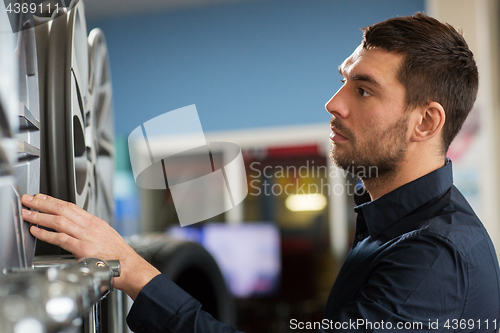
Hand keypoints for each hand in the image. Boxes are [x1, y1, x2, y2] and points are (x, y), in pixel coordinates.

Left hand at [21, 193, 159, 299]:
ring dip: (40, 216)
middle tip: (29, 200)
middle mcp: (90, 226)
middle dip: (43, 203)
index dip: (54, 200)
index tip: (41, 197)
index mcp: (95, 222)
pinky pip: (61, 238)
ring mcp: (86, 236)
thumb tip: (75, 230)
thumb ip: (89, 231)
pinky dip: (46, 234)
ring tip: (28, 214)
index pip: (71, 206)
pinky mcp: (83, 248)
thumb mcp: (105, 236)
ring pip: (59, 221)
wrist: (128, 266)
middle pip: (62, 209)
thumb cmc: (117, 255)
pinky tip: (37, 231)